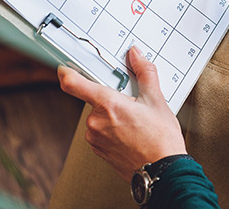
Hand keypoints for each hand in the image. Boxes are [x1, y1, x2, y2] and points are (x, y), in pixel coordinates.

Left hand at [58, 47, 186, 180]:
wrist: (164, 172)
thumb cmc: (160, 140)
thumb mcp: (157, 100)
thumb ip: (144, 73)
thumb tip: (137, 56)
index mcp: (108, 105)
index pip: (74, 84)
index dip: (67, 72)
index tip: (64, 67)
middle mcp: (96, 122)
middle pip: (95, 100)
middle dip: (112, 99)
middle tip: (132, 105)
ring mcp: (96, 138)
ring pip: (100, 117)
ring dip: (113, 116)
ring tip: (136, 123)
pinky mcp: (99, 151)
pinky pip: (102, 133)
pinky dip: (113, 130)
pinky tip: (131, 134)